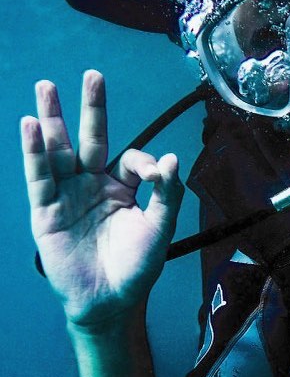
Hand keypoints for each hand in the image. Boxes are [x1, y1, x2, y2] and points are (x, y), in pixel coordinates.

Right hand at [21, 71, 183, 327]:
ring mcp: (68, 195)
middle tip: (93, 75)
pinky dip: (34, 152)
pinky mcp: (46, 210)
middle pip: (92, 139)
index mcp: (124, 188)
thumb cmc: (137, 267)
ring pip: (60, 151)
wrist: (110, 301)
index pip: (131, 159)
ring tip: (47, 87)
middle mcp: (94, 185)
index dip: (143, 162)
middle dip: (92, 108)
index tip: (152, 175)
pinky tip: (31, 126)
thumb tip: (172, 157)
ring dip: (53, 120)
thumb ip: (168, 194)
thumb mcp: (160, 229)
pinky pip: (39, 177)